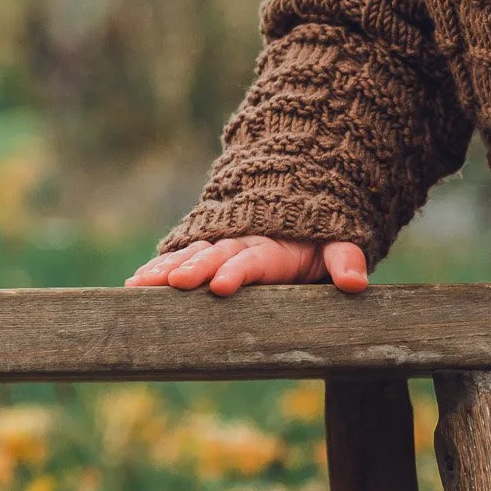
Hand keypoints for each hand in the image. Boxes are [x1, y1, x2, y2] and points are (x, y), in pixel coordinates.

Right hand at [123, 236, 369, 295]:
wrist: (297, 204)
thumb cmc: (318, 238)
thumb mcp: (337, 242)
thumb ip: (345, 258)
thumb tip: (356, 282)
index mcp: (274, 247)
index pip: (254, 260)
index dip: (238, 271)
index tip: (219, 286)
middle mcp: (242, 242)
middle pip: (216, 255)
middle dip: (195, 268)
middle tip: (173, 283)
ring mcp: (220, 245)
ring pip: (191, 254)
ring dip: (167, 267)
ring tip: (140, 283)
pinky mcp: (207, 250)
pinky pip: (179, 256)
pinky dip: (157, 266)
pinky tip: (134, 283)